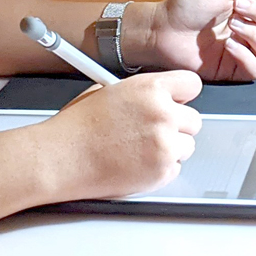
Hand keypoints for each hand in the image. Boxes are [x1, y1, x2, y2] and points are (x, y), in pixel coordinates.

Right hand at [36, 71, 202, 199]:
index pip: (191, 84)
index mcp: (150, 88)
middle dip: (176, 126)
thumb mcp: (107, 91)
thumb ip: (140, 92)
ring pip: (187, 146)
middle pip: (193, 120)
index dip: (182, 94)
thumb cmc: (77, 127)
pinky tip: (135, 163)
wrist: (61, 158)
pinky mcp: (162, 171)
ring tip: (138, 149)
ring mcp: (165, 144)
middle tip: (152, 131)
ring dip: (170, 149)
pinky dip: (161, 169)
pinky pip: (176, 168)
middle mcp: (163, 114)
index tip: (176, 101)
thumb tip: (157, 96)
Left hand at [141, 0, 255, 80]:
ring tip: (232, 27)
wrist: (164, 28)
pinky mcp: (232, 69)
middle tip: (237, 7)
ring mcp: (242, 50)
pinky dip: (245, 56)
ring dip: (254, 34)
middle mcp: (248, 28)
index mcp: (248, 8)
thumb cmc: (187, 6)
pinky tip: (229, 45)